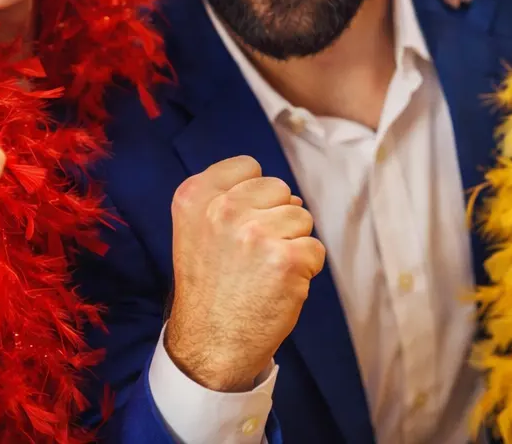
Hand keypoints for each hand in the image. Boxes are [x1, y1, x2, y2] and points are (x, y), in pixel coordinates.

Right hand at [164, 156, 324, 391]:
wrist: (210, 345)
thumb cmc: (209, 287)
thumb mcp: (197, 229)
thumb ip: (231, 199)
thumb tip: (289, 195)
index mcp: (196, 196)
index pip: (248, 166)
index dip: (253, 196)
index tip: (238, 224)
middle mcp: (224, 209)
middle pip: (280, 189)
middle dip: (275, 218)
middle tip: (250, 256)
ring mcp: (256, 233)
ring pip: (301, 218)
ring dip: (291, 244)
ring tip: (262, 272)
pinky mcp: (287, 259)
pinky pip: (315, 249)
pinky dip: (305, 269)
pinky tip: (278, 287)